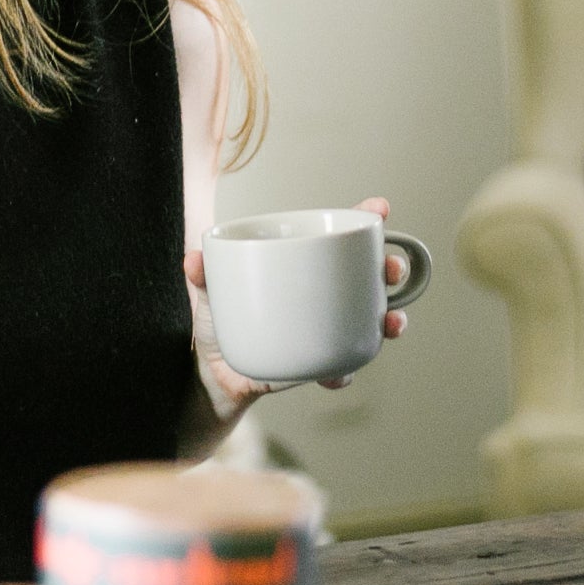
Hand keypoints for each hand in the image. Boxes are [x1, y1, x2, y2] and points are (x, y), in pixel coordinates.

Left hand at [181, 196, 415, 420]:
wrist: (213, 375)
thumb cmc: (220, 320)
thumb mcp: (210, 292)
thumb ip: (202, 274)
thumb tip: (193, 259)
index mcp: (302, 266)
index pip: (339, 237)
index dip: (364, 220)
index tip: (380, 208)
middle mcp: (324, 294)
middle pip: (370, 275)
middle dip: (390, 268)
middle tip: (390, 269)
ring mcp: (327, 328)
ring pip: (371, 319)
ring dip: (389, 319)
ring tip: (390, 322)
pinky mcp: (320, 363)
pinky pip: (343, 367)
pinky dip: (345, 372)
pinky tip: (337, 376)